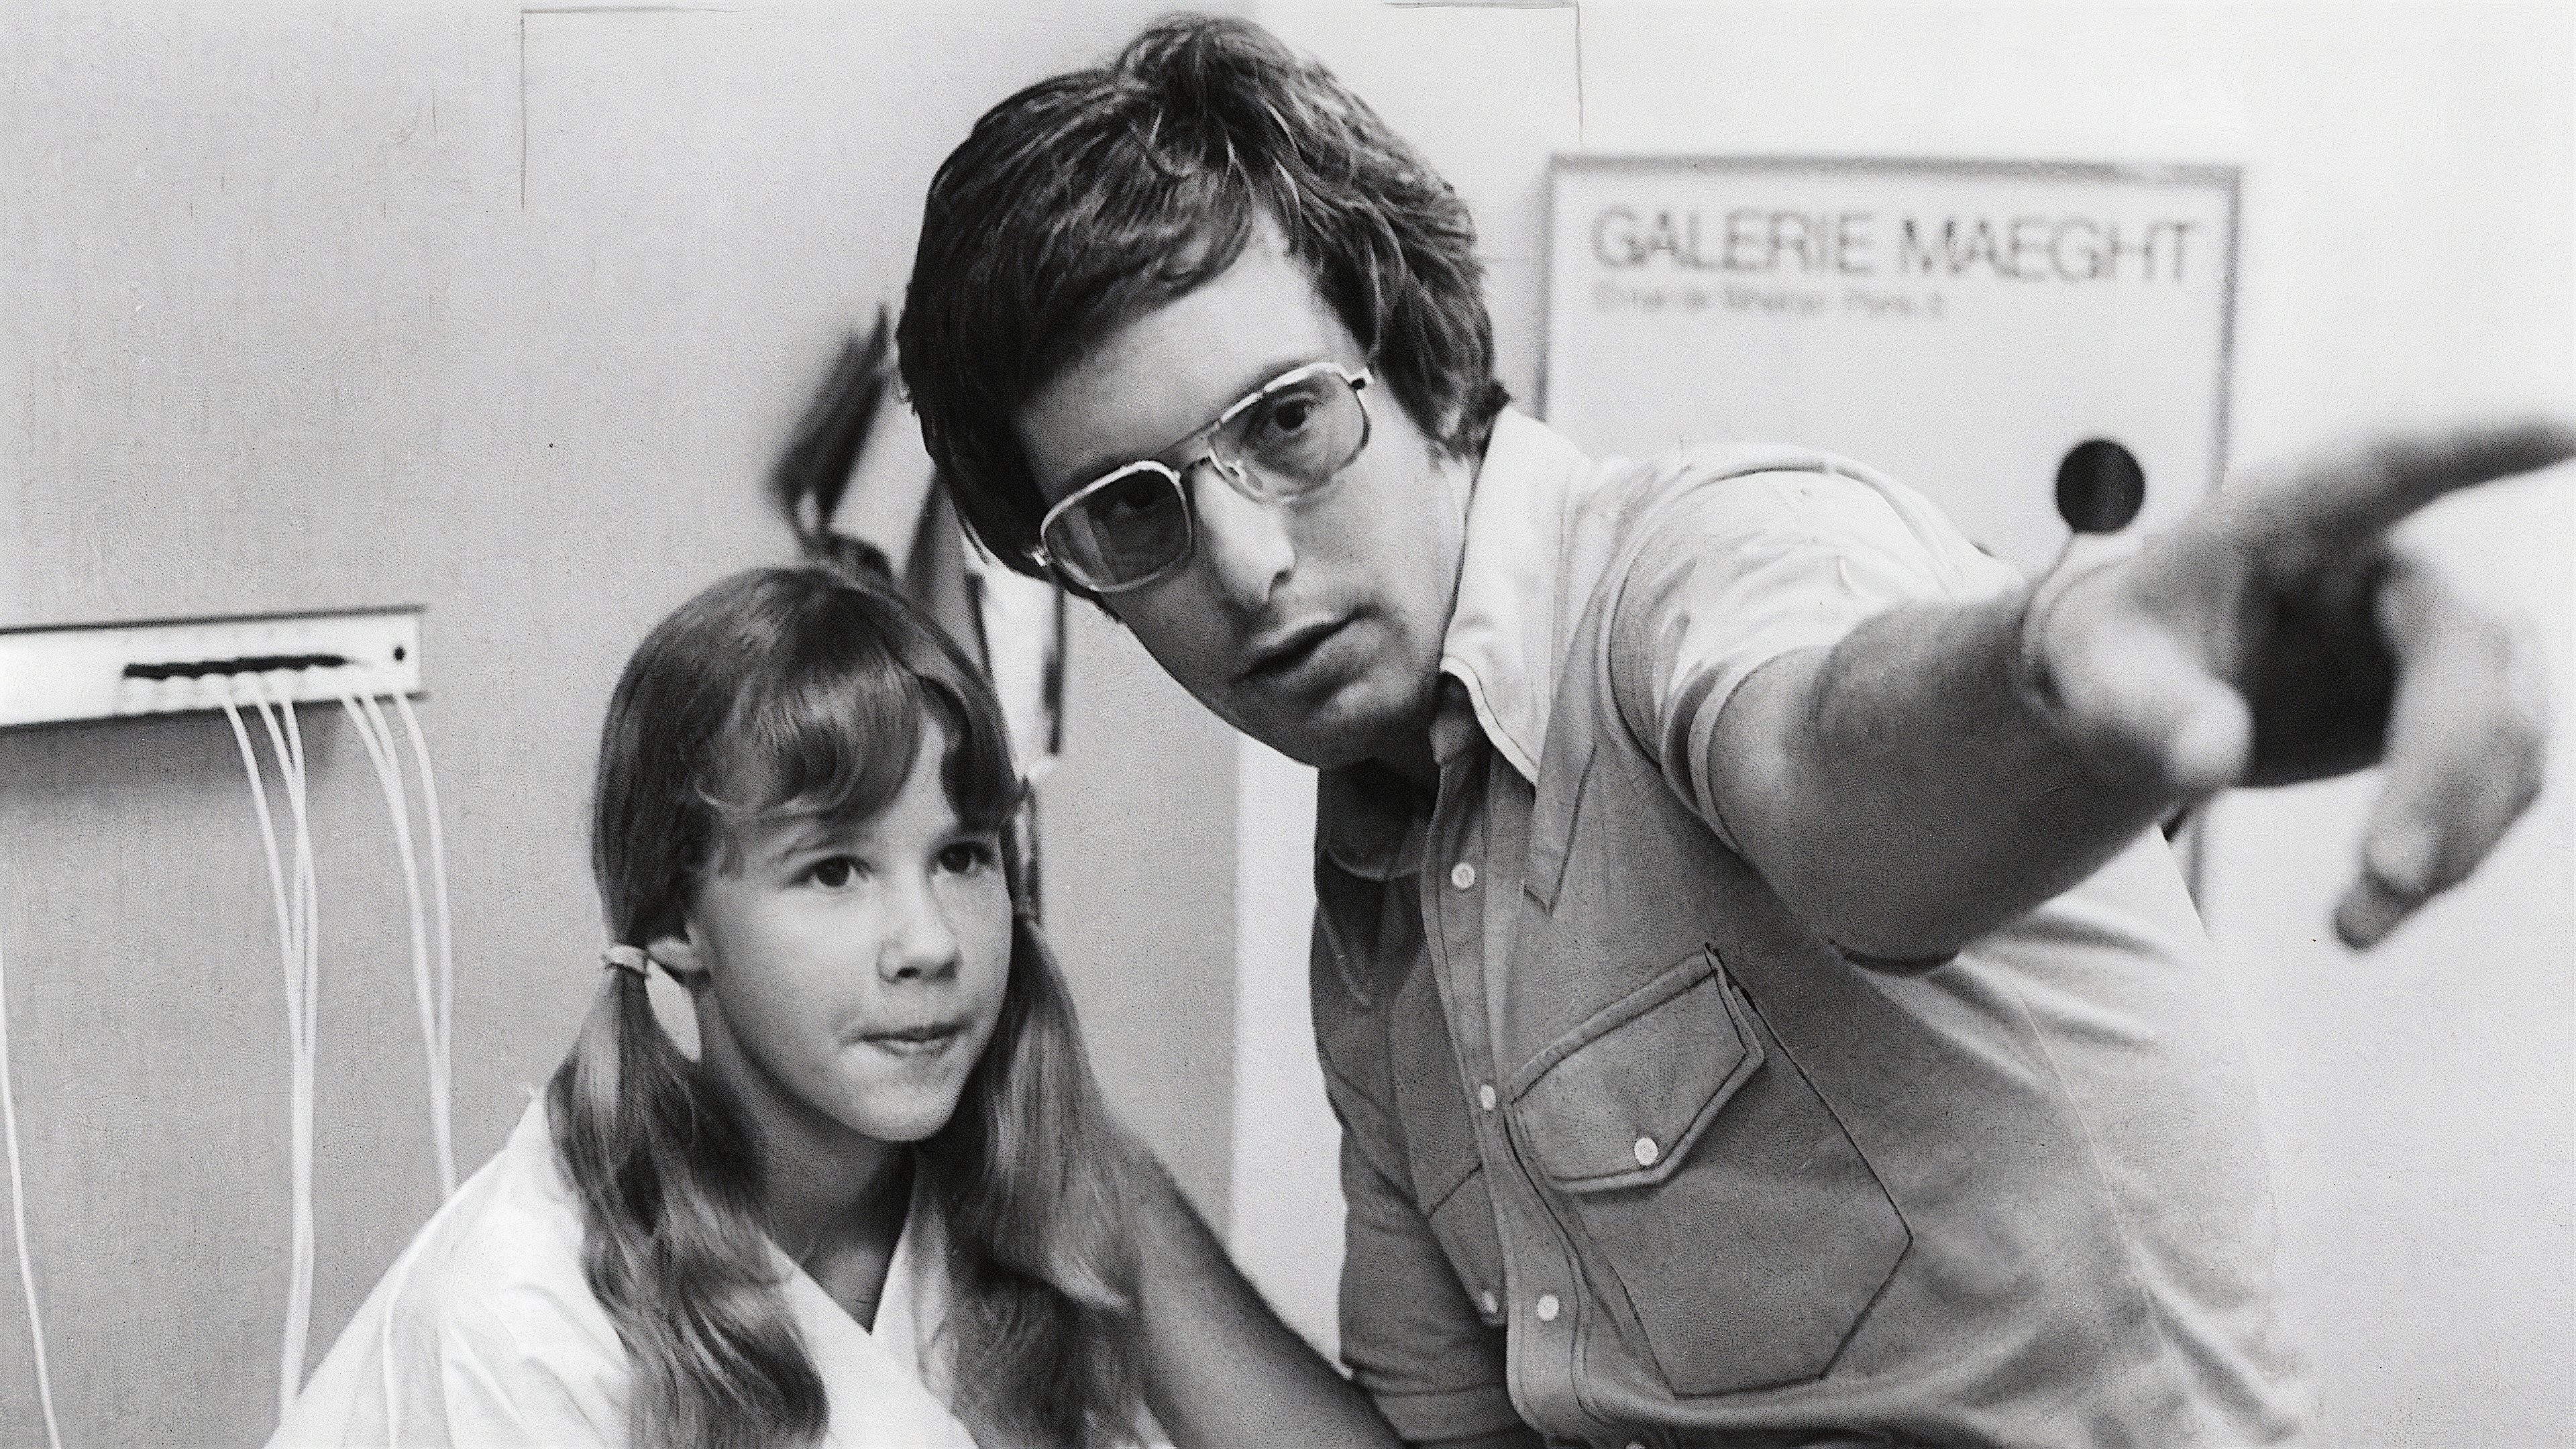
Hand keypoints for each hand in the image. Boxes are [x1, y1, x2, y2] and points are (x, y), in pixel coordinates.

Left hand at [2027, 417, 2573, 947]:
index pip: (2387, 464)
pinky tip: (2378, 903)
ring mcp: (2432, 630)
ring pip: (2504, 725)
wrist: (2145, 692)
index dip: (2473, 443)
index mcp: (2286, 519)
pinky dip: (2452, 847)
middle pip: (2462, 650)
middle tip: (2387, 875)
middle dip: (2441, 769)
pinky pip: (2497, 777)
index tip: (2556, 426)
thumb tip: (2207, 761)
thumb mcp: (2101, 677)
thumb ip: (2145, 711)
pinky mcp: (2456, 702)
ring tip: (2357, 924)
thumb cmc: (2121, 655)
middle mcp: (2381, 562)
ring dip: (2452, 831)